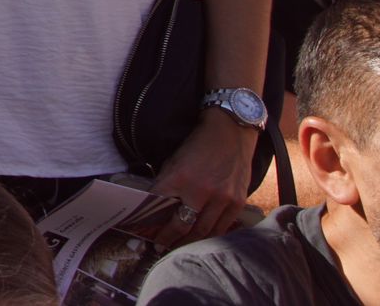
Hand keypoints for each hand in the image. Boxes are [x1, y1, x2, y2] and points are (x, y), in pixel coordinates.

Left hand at [149, 112, 254, 246]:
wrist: (231, 133)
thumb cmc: (199, 145)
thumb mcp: (175, 160)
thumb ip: (167, 183)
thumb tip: (154, 205)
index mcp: (179, 177)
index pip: (158, 206)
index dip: (149, 220)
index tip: (142, 230)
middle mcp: (200, 191)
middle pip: (180, 225)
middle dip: (167, 238)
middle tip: (158, 245)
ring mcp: (221, 198)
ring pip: (201, 231)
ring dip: (187, 242)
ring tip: (177, 246)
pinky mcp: (237, 202)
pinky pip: (222, 228)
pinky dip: (210, 236)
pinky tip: (200, 240)